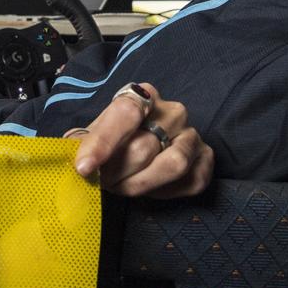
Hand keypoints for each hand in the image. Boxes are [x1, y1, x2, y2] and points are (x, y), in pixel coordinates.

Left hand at [67, 82, 212, 198]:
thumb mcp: (89, 137)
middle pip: (143, 147)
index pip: (125, 113)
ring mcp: (191, 133)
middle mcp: (172, 111)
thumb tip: (81, 163)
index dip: (103, 142)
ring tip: (123, 186)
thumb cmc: (111, 142)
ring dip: (142, 183)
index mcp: (141, 96)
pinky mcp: (206, 157)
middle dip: (117, 173)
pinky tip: (151, 187)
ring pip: (174, 164)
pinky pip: (192, 180)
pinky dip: (166, 191)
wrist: (136, 150)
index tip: (84, 167)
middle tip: (103, 180)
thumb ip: (83, 145)